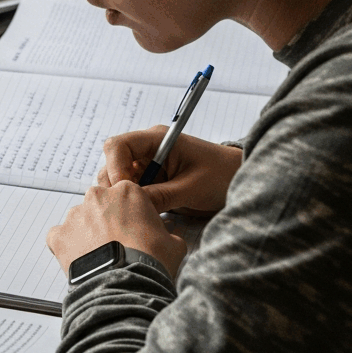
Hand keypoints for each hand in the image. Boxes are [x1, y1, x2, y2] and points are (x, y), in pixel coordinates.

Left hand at [47, 181, 186, 278]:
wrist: (124, 285)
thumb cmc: (149, 262)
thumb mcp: (174, 244)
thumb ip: (168, 233)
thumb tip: (168, 237)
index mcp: (127, 191)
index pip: (126, 195)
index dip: (130, 213)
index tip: (134, 228)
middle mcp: (98, 197)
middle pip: (100, 204)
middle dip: (106, 221)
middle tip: (117, 243)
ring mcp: (75, 215)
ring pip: (80, 220)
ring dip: (87, 234)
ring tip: (100, 256)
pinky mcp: (59, 234)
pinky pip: (60, 236)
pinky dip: (67, 246)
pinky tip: (81, 260)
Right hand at [96, 125, 241, 215]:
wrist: (239, 180)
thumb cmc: (222, 175)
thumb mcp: (191, 188)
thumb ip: (161, 195)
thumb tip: (131, 205)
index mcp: (157, 139)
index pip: (118, 145)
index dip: (114, 167)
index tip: (123, 189)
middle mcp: (147, 150)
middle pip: (112, 163)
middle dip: (115, 184)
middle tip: (127, 206)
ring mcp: (147, 165)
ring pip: (118, 179)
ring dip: (123, 195)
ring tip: (138, 211)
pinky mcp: (150, 180)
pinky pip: (131, 190)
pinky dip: (132, 202)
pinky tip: (143, 213)